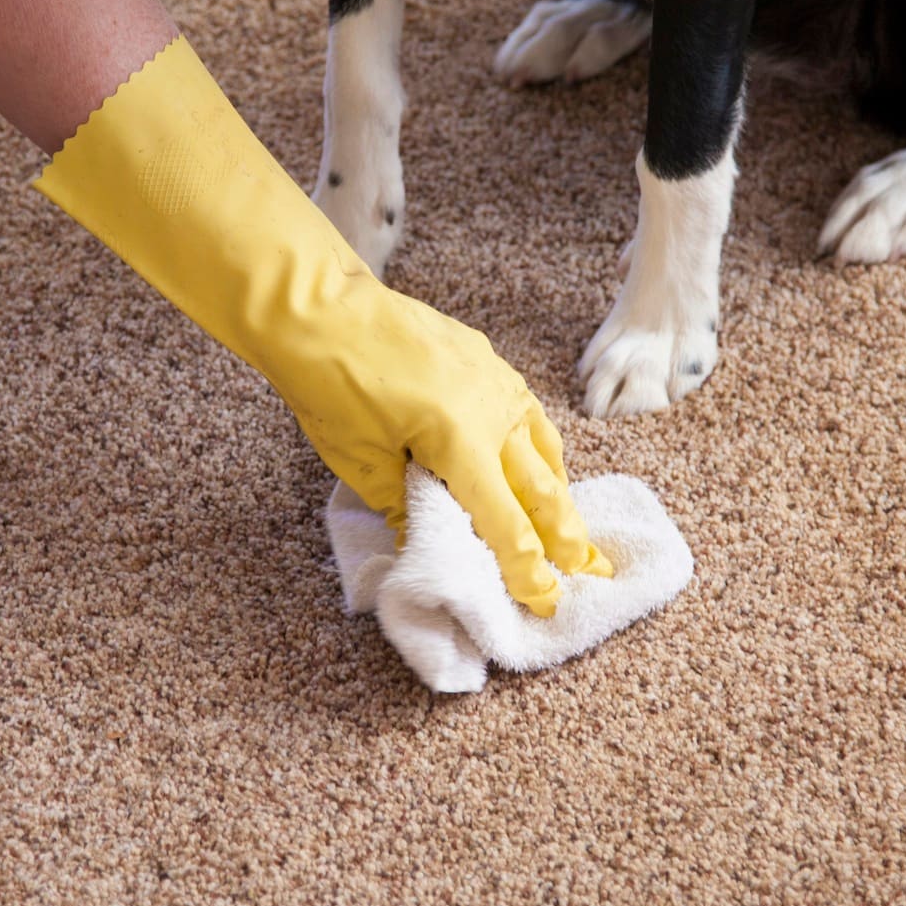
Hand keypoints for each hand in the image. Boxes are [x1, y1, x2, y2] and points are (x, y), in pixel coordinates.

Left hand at [31, 38, 609, 614]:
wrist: (318, 307)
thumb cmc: (330, 383)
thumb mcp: (360, 461)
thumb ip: (402, 504)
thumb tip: (424, 537)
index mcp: (462, 441)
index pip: (506, 521)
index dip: (526, 567)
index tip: (544, 598)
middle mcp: (493, 410)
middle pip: (541, 486)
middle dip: (563, 533)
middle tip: (587, 569)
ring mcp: (494, 379)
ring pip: (543, 445)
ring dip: (557, 489)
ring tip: (566, 522)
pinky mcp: (485, 359)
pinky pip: (525, 412)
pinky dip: (537, 445)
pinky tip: (534, 457)